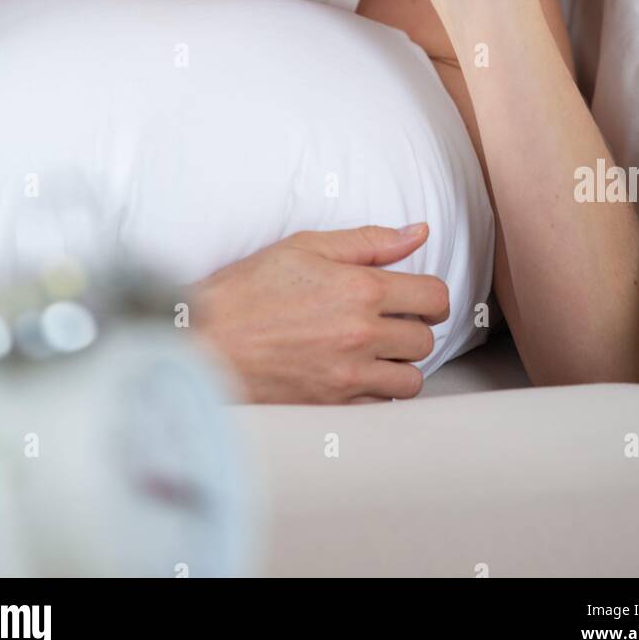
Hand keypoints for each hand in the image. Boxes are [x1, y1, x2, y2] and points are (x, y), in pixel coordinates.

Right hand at [190, 224, 448, 404]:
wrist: (205, 340)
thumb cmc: (249, 289)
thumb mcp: (305, 247)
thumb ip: (369, 241)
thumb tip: (419, 233)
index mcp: (360, 289)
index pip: (433, 297)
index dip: (431, 295)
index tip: (416, 297)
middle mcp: (361, 334)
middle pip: (425, 339)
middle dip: (414, 327)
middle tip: (389, 320)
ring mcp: (348, 375)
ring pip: (411, 379)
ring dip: (400, 364)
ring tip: (375, 350)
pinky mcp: (332, 405)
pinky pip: (382, 406)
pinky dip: (377, 392)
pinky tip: (356, 374)